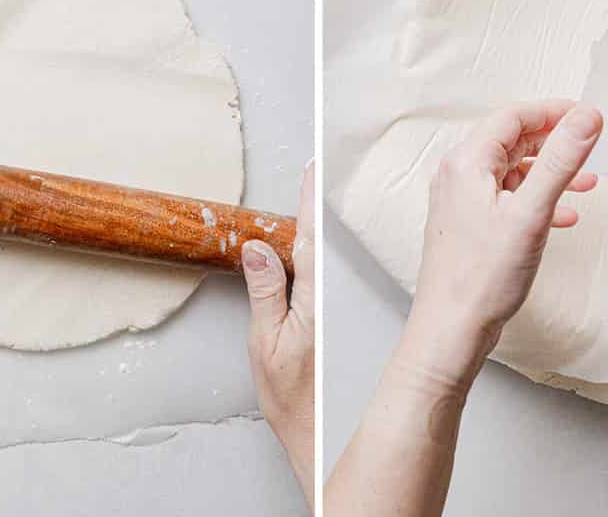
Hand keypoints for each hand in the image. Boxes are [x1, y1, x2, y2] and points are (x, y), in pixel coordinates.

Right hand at [242, 164, 313, 507]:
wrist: (330, 444)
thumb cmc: (298, 403)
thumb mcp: (267, 346)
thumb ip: (265, 291)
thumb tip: (256, 246)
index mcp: (316, 297)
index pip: (311, 234)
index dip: (310, 197)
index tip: (312, 164)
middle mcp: (336, 297)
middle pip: (326, 240)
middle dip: (319, 206)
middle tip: (315, 168)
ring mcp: (346, 309)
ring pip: (334, 259)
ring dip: (325, 230)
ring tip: (316, 199)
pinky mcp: (350, 322)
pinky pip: (338, 278)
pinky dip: (330, 256)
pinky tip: (322, 248)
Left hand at [402, 102, 601, 389]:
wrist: (451, 330)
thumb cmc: (482, 277)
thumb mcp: (531, 213)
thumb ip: (560, 161)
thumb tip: (586, 118)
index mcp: (467, 161)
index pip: (513, 116)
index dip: (551, 111)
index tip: (585, 116)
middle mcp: (459, 174)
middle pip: (512, 140)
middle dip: (554, 142)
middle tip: (590, 146)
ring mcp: (461, 200)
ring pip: (512, 171)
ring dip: (549, 173)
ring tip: (586, 183)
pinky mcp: (469, 224)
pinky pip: (507, 198)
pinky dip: (536, 199)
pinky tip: (562, 216)